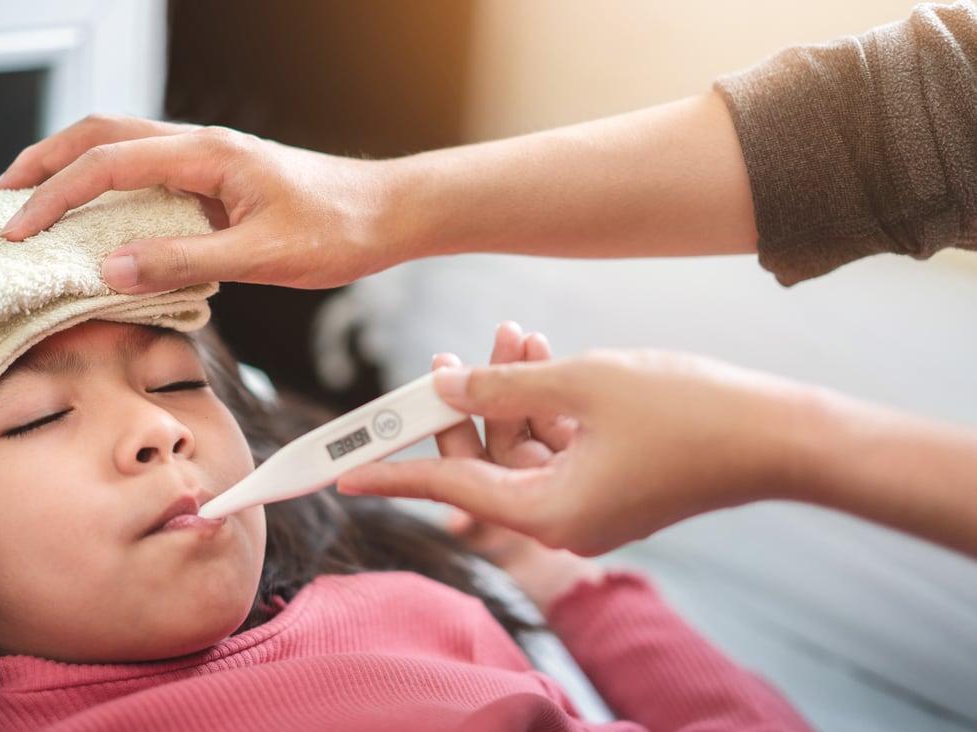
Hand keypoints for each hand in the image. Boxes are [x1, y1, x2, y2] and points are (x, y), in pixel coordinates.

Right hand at [0, 115, 405, 292]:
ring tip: (30, 204)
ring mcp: (206, 162)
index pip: (107, 165)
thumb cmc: (339, 229)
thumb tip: (110, 269)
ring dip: (70, 172)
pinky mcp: (215, 182)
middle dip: (43, 164)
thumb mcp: (262, 255)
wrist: (388, 215)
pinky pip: (145, 177)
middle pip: (99, 136)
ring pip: (119, 149)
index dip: (54, 197)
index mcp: (206, 154)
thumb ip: (185, 262)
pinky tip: (94, 223)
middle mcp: (199, 147)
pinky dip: (106, 192)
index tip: (17, 232)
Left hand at [340, 347, 811, 555]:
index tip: (340, 473)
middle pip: (482, 466)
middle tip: (447, 355)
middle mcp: (562, 521)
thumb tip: (446, 384)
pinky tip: (544, 354)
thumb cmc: (688, 411)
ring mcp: (589, 507)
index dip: (391, 474)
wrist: (779, 434)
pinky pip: (556, 449)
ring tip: (515, 333)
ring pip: (521, 450)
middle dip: (464, 407)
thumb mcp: (580, 383)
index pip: (449, 489)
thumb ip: (503, 384)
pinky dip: (545, 407)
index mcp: (547, 512)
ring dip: (510, 393)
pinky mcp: (611, 488)